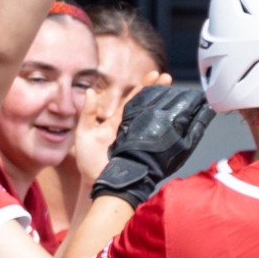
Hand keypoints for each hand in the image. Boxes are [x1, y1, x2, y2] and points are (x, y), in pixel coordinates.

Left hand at [77, 71, 172, 188]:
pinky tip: (174, 117)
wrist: (97, 183)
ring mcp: (139, 139)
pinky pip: (157, 137)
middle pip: (147, 105)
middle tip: (169, 77)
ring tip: (174, 92)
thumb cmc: (89, 161)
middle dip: (158, 90)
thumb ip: (87, 113)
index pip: (132, 99)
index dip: (143, 86)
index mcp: (117, 121)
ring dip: (164, 105)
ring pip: (153, 118)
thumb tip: (90, 90)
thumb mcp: (84, 133)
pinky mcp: (145, 151)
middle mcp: (130, 127)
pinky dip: (165, 127)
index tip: (155, 74)